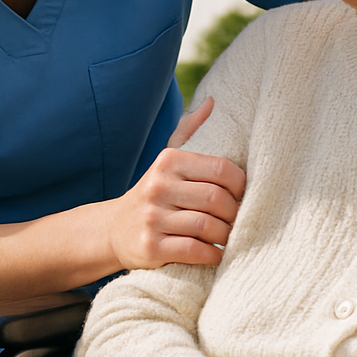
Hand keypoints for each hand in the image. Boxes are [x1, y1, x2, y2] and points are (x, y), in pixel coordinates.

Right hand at [108, 99, 246, 268]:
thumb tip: (212, 102)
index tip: (243, 197)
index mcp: (169, 161)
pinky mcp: (150, 246)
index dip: (241, 186)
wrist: (113, 229)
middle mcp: (158, 186)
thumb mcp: (168, 158)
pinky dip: (214, 254)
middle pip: (217, 200)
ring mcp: (152, 217)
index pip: (222, 170)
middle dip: (236, 214)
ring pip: (209, 227)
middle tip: (238, 221)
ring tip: (229, 236)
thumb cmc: (155, 192)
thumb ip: (191, 130)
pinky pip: (195, 251)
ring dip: (226, 236)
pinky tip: (217, 253)